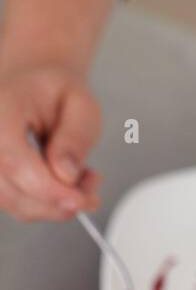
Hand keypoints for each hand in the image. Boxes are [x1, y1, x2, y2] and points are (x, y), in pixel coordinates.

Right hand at [0, 64, 102, 221]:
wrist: (32, 85)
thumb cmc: (54, 91)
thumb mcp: (80, 103)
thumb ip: (76, 136)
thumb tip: (66, 175)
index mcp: (0, 111)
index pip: (13, 160)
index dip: (47, 188)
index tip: (81, 199)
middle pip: (9, 190)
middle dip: (56, 201)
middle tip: (92, 192)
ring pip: (12, 203)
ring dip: (53, 204)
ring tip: (84, 182)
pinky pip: (15, 202)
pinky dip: (45, 202)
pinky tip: (66, 184)